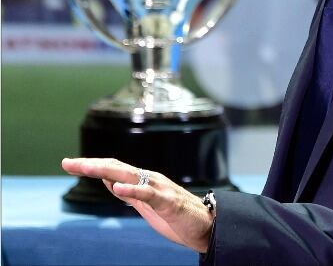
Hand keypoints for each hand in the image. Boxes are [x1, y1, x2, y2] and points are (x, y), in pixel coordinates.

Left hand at [61, 157, 213, 252]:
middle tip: (68, 163)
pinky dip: (131, 189)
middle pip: (116, 167)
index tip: (69, 164)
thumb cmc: (179, 216)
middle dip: (91, 165)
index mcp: (145, 181)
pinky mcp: (168, 201)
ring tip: (84, 168)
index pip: (114, 169)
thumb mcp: (147, 204)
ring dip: (105, 170)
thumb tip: (109, 182)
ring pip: (129, 175)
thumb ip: (130, 192)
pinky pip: (148, 194)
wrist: (207, 227)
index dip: (92, 165)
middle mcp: (151, 179)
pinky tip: (116, 187)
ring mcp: (160, 189)